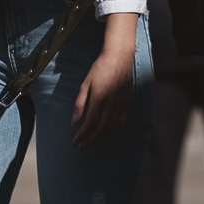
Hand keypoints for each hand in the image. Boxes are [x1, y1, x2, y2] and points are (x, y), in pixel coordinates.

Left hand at [71, 13, 136, 147]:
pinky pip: (123, 123)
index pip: (90, 123)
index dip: (82, 135)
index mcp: (100, 98)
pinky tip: (107, 133)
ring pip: (112, 128)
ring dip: (101, 137)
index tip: (75, 142)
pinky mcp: (129, 103)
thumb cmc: (100, 68)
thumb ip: (79, 104)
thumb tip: (74, 122)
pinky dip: (114, 131)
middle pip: (101, 129)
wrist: (119, 57)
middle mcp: (112, 103)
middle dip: (90, 140)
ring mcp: (122, 104)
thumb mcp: (85, 84)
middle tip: (81, 146)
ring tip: (92, 140)